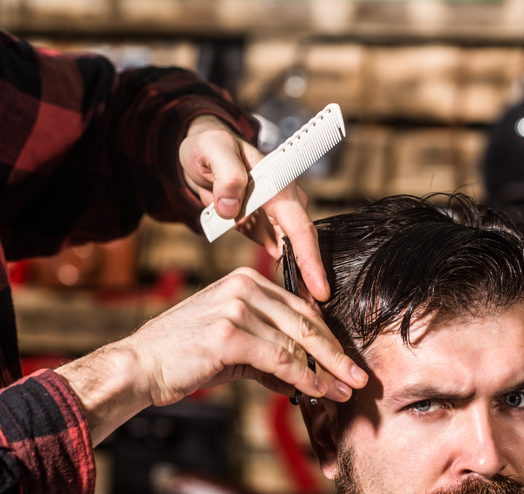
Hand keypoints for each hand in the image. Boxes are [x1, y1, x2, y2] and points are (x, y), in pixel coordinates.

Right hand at [54, 268, 367, 444]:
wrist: (140, 366)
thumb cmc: (182, 357)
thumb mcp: (231, 345)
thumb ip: (268, 352)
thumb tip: (305, 375)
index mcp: (245, 281)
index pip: (300, 309)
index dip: (327, 338)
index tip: (346, 361)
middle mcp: (243, 287)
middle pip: (305, 322)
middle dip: (336, 354)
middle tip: (359, 377)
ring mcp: (236, 308)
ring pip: (296, 342)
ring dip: (326, 370)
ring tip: (344, 390)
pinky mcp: (230, 334)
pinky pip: (279, 358)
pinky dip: (303, 377)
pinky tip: (317, 390)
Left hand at [179, 115, 330, 301]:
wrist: (203, 151)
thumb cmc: (209, 147)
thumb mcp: (213, 152)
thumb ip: (226, 178)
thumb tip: (231, 207)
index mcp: (278, 185)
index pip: (300, 228)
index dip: (310, 261)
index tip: (320, 290)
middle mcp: (284, 201)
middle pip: (304, 245)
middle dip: (313, 280)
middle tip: (317, 317)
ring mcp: (276, 215)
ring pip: (294, 253)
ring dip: (301, 282)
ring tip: (307, 316)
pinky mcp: (265, 226)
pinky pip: (281, 253)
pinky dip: (287, 274)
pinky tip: (289, 298)